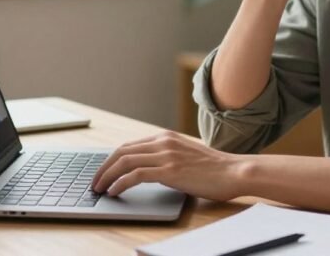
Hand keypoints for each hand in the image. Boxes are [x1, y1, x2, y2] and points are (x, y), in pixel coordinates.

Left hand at [91, 131, 245, 200]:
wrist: (233, 171)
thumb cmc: (214, 169)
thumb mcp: (186, 155)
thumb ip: (168, 156)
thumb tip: (148, 169)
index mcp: (166, 137)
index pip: (129, 146)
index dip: (111, 160)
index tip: (103, 172)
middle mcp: (163, 142)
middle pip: (121, 151)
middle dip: (103, 167)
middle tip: (95, 182)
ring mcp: (166, 155)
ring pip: (125, 161)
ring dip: (107, 176)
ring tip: (100, 188)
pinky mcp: (170, 171)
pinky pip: (135, 175)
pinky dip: (120, 183)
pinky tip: (115, 192)